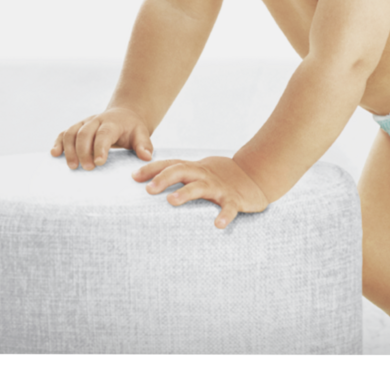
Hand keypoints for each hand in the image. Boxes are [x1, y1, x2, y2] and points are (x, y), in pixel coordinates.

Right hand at [51, 107, 153, 169]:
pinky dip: (58, 142)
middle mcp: (96, 120)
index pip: (104, 133)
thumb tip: (146, 156)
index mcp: (112, 122)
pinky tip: (54, 154)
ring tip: (72, 167)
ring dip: (69, 149)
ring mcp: (85, 123)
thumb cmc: (133, 130)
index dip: (100, 147)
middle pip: (85, 132)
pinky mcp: (78, 128)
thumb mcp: (142, 134)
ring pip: (72, 132)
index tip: (98, 163)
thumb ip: (144, 145)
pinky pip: (65, 133)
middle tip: (87, 169)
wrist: (125, 116)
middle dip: (83, 151)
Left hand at [132, 154, 269, 229]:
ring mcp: (219, 187)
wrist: (256, 174)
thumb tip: (152, 183)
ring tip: (172, 202)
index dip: (152, 168)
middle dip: (164, 178)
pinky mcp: (235, 199)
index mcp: (195, 169)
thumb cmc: (222, 177)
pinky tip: (217, 225)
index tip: (134, 176)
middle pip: (182, 171)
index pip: (171, 164)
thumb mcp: (201, 172)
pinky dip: (224, 215)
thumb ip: (181, 175)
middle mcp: (204, 175)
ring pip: (201, 188)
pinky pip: (229, 208)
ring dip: (186, 193)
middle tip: (148, 189)